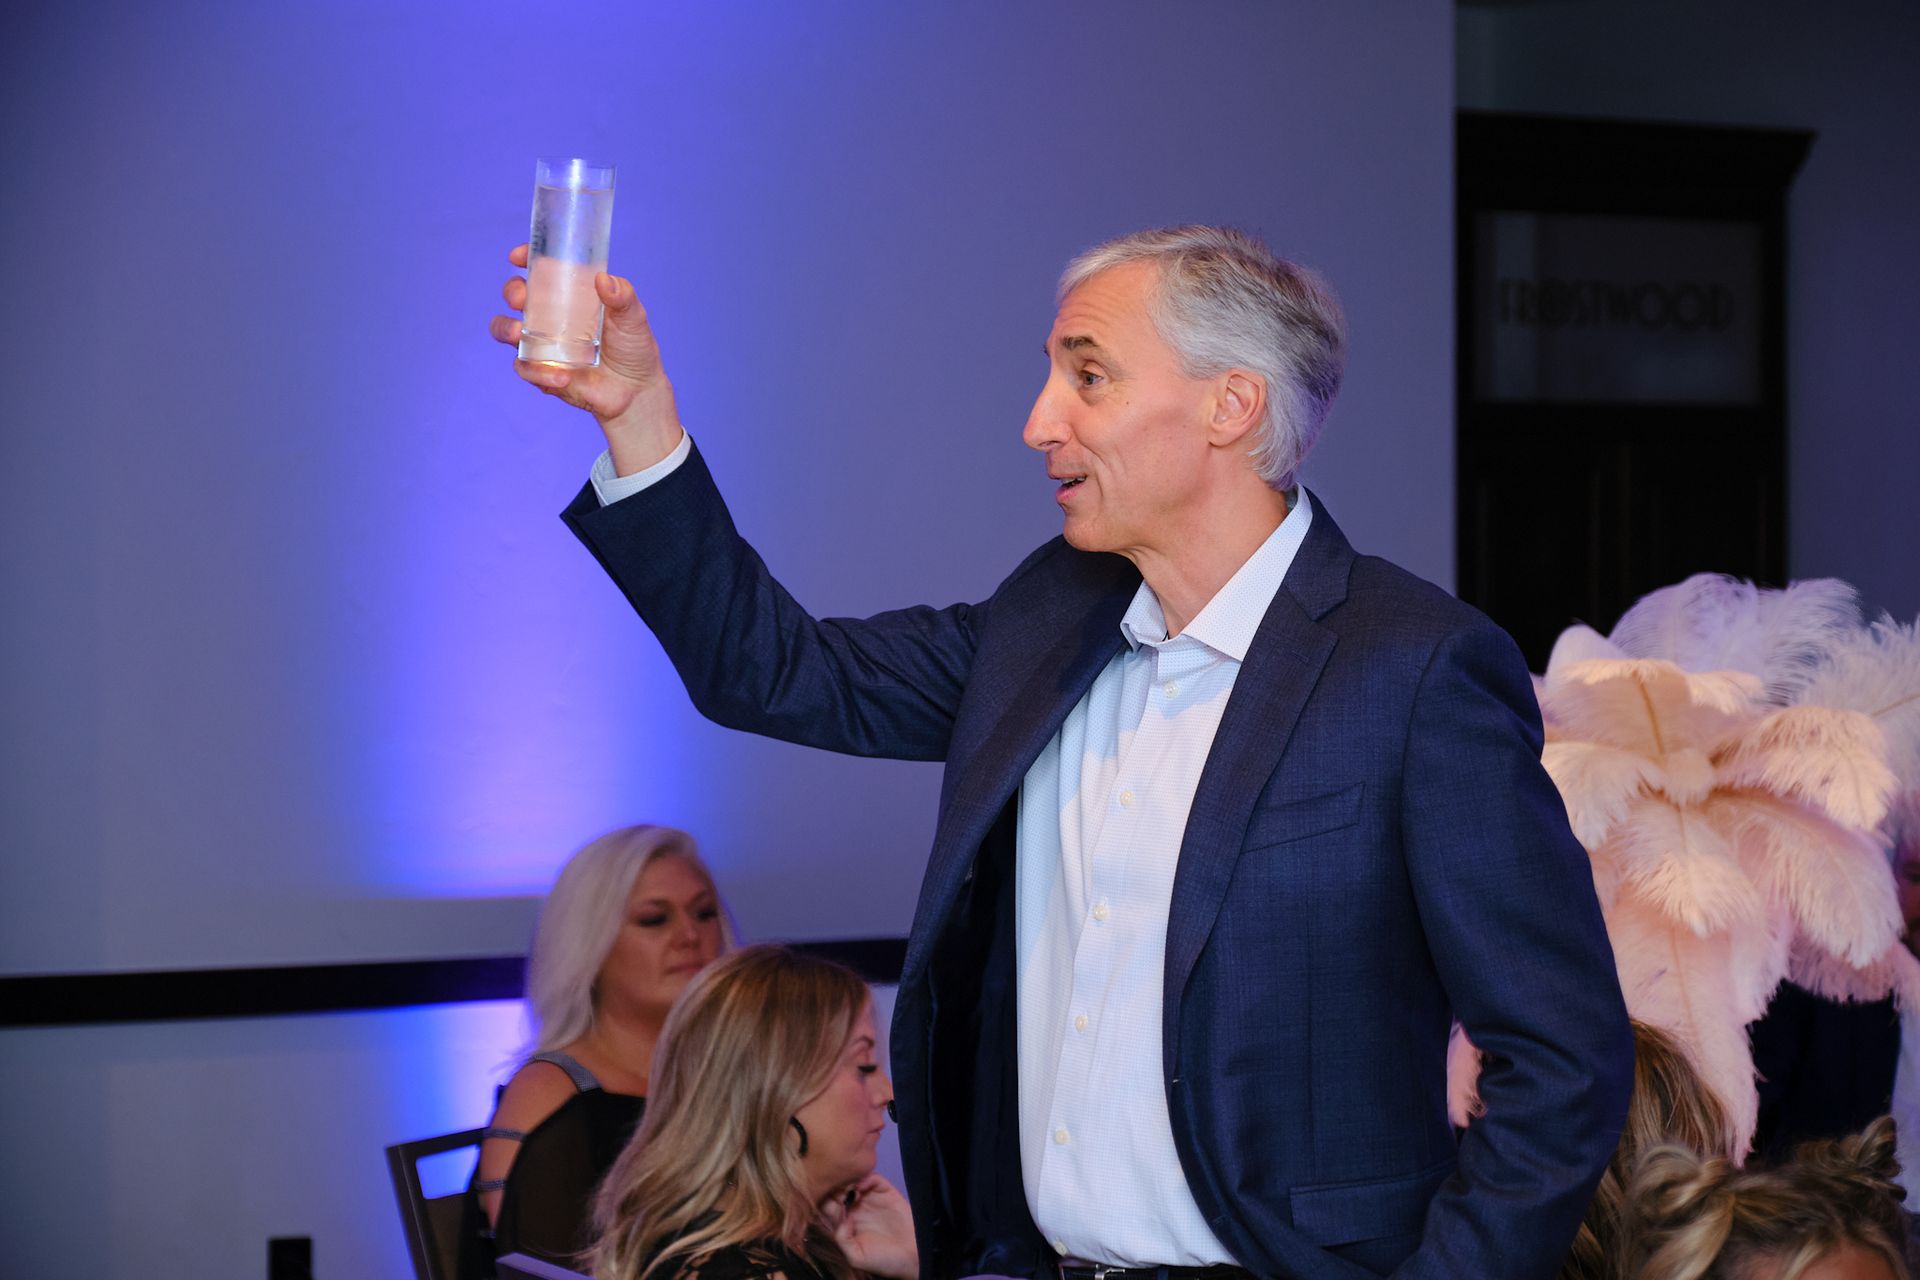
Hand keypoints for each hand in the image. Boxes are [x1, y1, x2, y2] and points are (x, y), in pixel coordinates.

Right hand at [488, 244, 684, 472]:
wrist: (636, 391)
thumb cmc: (633, 347)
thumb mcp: (633, 317)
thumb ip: (623, 296)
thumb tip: (603, 280)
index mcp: (569, 295)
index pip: (540, 270)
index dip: (525, 258)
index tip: (517, 256)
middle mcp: (550, 316)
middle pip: (516, 295)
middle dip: (512, 292)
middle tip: (522, 299)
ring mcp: (542, 343)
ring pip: (506, 330)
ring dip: (506, 329)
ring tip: (520, 334)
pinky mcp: (542, 371)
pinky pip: (525, 368)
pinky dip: (538, 372)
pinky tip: (562, 376)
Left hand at [823, 1175, 918, 1279]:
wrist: (914, 1257)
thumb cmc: (885, 1261)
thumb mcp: (857, 1256)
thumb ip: (842, 1239)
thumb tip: (839, 1218)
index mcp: (844, 1224)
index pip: (826, 1206)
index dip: (823, 1202)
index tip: (828, 1205)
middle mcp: (854, 1209)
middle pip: (836, 1189)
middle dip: (833, 1188)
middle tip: (837, 1193)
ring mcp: (869, 1199)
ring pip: (851, 1180)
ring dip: (847, 1181)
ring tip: (849, 1190)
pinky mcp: (885, 1192)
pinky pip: (871, 1178)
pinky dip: (865, 1177)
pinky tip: (862, 1187)